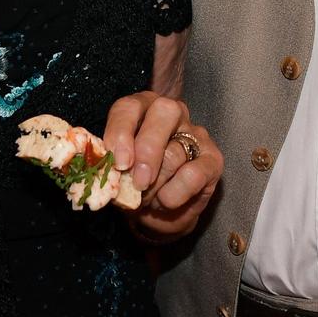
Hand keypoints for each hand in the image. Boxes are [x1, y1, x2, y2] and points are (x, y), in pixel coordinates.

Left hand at [103, 91, 222, 240]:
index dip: (122, 131)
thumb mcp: (118, 172)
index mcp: (141, 108)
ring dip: (157, 184)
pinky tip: (166, 202)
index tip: (118, 162)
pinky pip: (194, 174)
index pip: (129, 107)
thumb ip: (112, 165)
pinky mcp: (212, 158)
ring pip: (175, 151)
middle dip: (147, 150)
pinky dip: (175, 194)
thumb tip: (104, 169)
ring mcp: (195, 133)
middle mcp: (171, 112)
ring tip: (146, 200)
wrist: (161, 210)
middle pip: (163, 113)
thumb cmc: (135, 182)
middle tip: (138, 182)